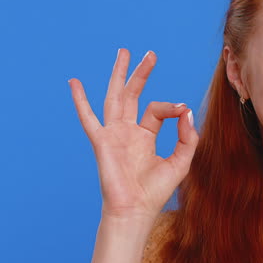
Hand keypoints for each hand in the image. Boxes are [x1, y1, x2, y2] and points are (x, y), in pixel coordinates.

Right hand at [68, 48, 198, 221]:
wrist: (135, 210)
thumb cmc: (155, 192)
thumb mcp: (181, 162)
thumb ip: (187, 137)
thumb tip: (185, 110)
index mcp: (144, 137)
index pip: (157, 110)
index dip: (171, 107)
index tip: (181, 110)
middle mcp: (127, 132)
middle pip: (133, 95)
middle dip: (140, 74)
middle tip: (150, 54)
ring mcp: (113, 135)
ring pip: (114, 97)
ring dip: (119, 75)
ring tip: (124, 52)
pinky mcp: (102, 142)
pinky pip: (88, 118)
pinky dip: (80, 100)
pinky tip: (74, 83)